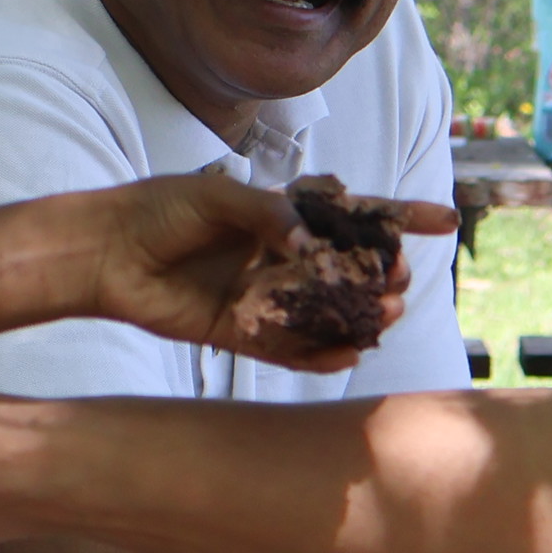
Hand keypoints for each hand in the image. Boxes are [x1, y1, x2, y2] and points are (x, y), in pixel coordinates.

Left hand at [66, 176, 455, 372]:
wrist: (105, 252)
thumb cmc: (159, 210)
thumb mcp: (216, 197)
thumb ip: (267, 213)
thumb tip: (308, 242)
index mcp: (283, 215)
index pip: (352, 213)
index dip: (401, 217)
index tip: (445, 221)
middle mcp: (281, 257)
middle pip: (348, 268)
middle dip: (381, 273)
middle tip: (400, 278)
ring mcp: (265, 296)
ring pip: (326, 311)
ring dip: (359, 315)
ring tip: (386, 316)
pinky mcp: (241, 332)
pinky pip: (289, 349)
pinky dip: (319, 355)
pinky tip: (348, 355)